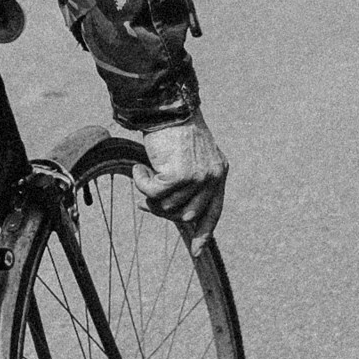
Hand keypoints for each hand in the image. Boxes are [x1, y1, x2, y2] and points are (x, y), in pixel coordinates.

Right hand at [138, 115, 228, 245]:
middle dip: (162, 210)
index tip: (197, 252)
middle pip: (185, 214)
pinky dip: (142, 181)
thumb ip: (189, 182)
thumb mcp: (190, 157)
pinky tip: (140, 167)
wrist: (167, 106)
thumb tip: (171, 211)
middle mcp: (212, 177)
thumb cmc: (174, 129)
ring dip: (150, 192)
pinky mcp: (179, 175)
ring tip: (145, 171)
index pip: (214, 212)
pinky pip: (153, 193)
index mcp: (218, 173)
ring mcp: (197, 178)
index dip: (204, 233)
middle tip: (145, 200)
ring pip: (167, 206)